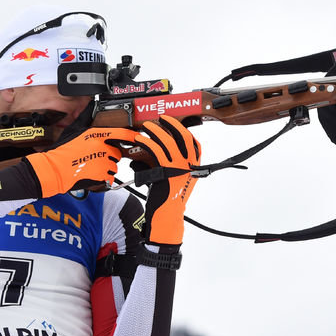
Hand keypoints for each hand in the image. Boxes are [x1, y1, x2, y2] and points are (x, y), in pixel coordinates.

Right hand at [25, 127, 137, 197]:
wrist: (54, 169)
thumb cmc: (62, 150)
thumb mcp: (74, 129)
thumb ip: (85, 116)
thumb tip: (91, 104)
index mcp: (97, 135)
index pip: (122, 134)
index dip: (131, 136)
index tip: (137, 137)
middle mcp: (102, 148)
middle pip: (117, 152)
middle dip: (109, 155)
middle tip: (95, 156)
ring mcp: (103, 163)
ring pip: (114, 166)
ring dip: (106, 166)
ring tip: (91, 165)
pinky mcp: (102, 176)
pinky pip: (109, 177)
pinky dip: (103, 177)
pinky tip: (91, 173)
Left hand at [134, 115, 200, 245]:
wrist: (167, 217)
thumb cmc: (169, 199)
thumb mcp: (176, 179)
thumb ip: (173, 164)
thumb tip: (159, 148)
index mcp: (195, 167)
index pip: (194, 144)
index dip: (184, 131)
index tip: (174, 124)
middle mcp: (190, 167)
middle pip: (182, 138)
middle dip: (172, 125)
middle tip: (161, 118)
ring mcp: (179, 170)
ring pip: (168, 143)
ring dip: (156, 132)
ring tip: (147, 127)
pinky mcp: (166, 173)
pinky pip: (156, 152)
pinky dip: (147, 143)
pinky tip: (141, 140)